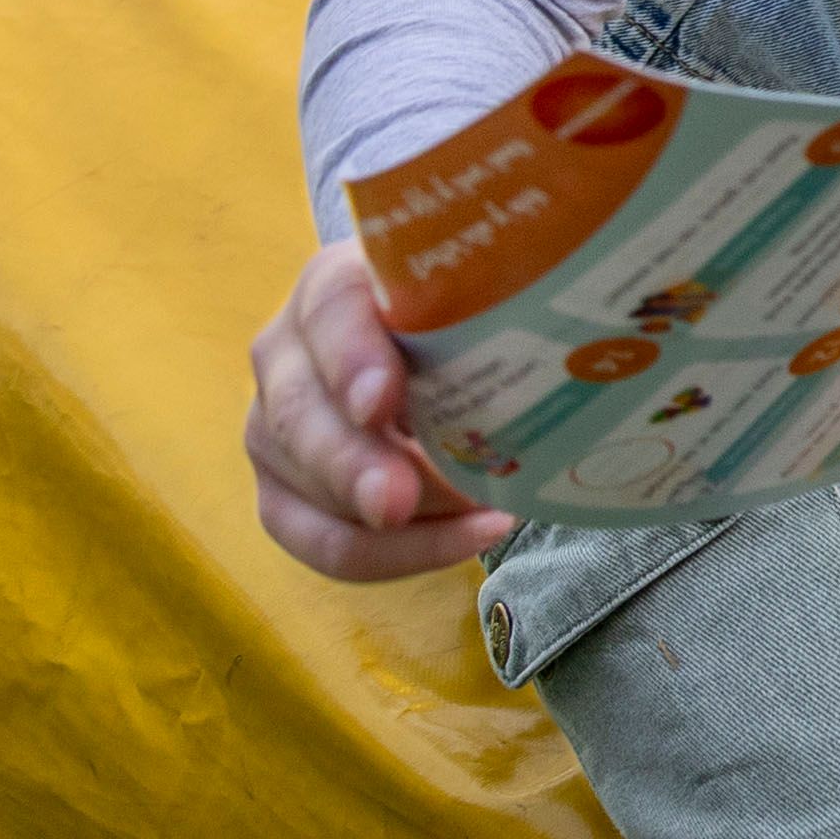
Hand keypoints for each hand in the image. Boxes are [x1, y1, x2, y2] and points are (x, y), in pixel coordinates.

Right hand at [244, 236, 508, 583]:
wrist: (429, 351)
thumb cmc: (462, 312)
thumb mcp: (476, 293)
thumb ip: (491, 299)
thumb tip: (566, 336)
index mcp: (331, 284)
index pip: (332, 308)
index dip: (353, 357)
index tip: (381, 400)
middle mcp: (286, 355)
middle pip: (299, 413)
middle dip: (352, 465)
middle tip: (396, 501)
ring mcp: (273, 432)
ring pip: (311, 491)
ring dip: (396, 518)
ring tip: (485, 513)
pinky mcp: (284, 497)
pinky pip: (326, 545)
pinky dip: (400, 553)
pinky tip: (473, 534)